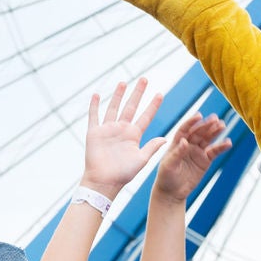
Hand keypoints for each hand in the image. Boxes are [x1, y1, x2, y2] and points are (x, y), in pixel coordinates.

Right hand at [80, 79, 166, 196]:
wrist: (104, 181)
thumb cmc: (123, 174)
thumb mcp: (141, 160)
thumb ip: (152, 148)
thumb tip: (166, 139)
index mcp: (134, 135)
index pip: (146, 116)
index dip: (153, 105)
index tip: (160, 94)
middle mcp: (122, 129)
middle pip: (131, 107)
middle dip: (138, 93)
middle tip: (144, 79)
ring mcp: (108, 130)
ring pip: (113, 108)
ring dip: (118, 95)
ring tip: (123, 82)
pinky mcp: (94, 133)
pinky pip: (94, 116)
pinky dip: (94, 106)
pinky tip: (96, 94)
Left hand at [153, 114, 230, 202]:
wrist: (172, 193)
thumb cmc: (166, 178)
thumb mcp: (168, 165)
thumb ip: (177, 153)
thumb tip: (185, 141)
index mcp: (177, 143)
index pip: (184, 130)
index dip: (191, 122)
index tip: (199, 115)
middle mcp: (188, 145)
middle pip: (198, 132)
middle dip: (206, 125)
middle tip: (215, 119)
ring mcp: (197, 152)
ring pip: (207, 139)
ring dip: (215, 132)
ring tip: (222, 125)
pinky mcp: (205, 161)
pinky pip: (214, 152)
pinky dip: (221, 147)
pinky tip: (228, 142)